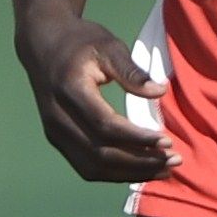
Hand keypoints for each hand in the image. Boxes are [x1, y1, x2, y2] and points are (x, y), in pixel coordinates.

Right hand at [21, 15, 173, 182]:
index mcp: (70, 90)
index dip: (137, 138)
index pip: (105, 126)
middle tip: (174, 161)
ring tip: (163, 171)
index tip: (167, 142)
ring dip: (130, 173)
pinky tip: (141, 170)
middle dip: (140, 161)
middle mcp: (58, 116)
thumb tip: (160, 91)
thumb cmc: (80, 42)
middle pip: (101, 153)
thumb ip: (132, 71)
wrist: (43, 45)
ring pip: (94, 166)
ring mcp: (54, 132)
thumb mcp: (108, 45)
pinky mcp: (57, 140)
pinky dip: (115, 173)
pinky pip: (87, 166)